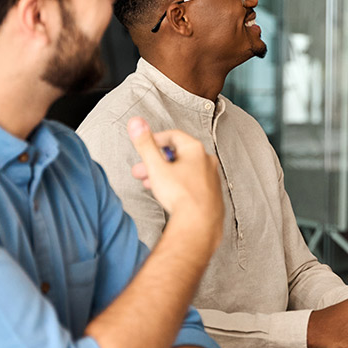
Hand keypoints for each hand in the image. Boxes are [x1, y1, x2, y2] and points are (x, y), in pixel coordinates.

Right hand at [128, 117, 222, 246]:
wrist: (199, 225)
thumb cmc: (180, 195)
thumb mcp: (156, 168)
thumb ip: (145, 144)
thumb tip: (136, 122)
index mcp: (195, 149)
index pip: (173, 135)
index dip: (155, 140)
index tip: (143, 148)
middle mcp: (207, 160)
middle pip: (177, 154)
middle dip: (155, 162)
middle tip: (139, 171)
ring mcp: (211, 177)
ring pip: (184, 170)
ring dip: (164, 174)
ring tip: (149, 185)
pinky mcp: (212, 193)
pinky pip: (192, 183)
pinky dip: (178, 184)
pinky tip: (168, 195)